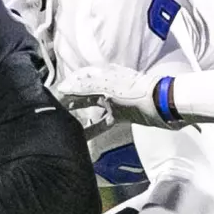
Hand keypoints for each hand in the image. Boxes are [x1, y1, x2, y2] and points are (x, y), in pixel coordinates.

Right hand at [55, 66, 173, 127]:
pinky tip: (82, 138)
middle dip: (68, 102)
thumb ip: (84, 87)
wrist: (163, 105)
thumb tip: (61, 87)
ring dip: (78, 116)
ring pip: (91, 108)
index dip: (64, 87)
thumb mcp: (108, 87)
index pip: (77, 79)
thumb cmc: (136, 94)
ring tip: (64, 126)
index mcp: (103, 75)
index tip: (50, 99)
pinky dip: (92, 129)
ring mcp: (114, 101)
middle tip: (52, 113)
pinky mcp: (121, 115)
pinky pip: (102, 122)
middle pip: (82, 93)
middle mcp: (106, 86)